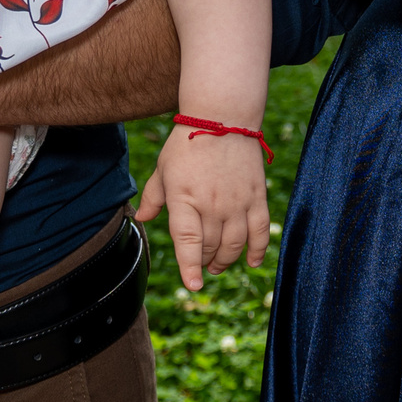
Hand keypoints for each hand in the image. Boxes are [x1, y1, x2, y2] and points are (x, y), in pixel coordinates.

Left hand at [136, 124, 270, 291]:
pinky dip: (258, 250)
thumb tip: (142, 218)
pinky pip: (260, 231)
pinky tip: (252, 261)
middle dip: (204, 262)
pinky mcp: (257, 197)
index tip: (194, 285)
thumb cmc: (188, 142)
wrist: (223, 116)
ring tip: (218, 265)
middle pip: (210, 247)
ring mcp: (237, 202)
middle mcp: (212, 204)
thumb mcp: (163, 167)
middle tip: (202, 264)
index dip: (190, 266)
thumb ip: (153, 195)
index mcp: (184, 198)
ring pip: (234, 245)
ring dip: (226, 260)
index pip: (188, 241)